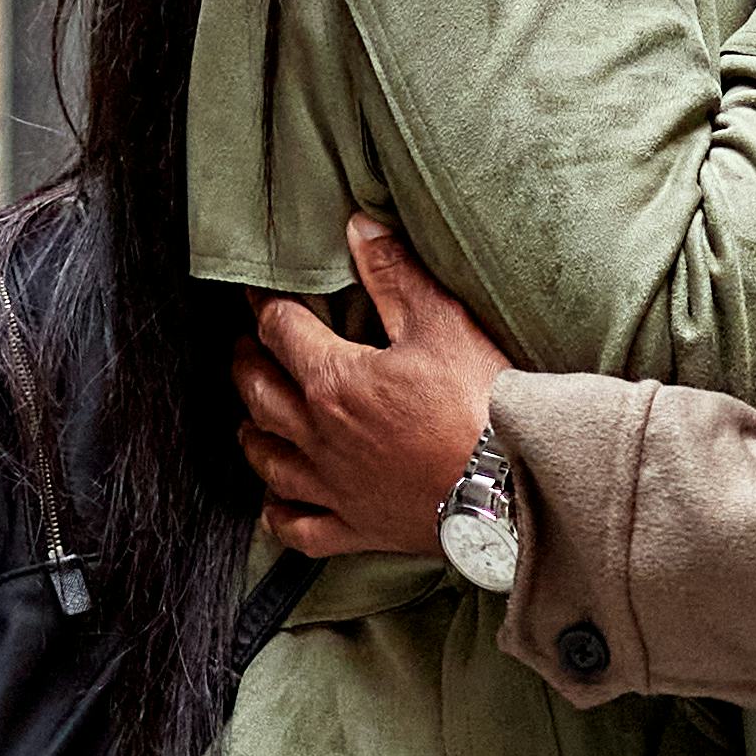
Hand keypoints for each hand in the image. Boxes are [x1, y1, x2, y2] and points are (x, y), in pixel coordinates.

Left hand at [237, 216, 514, 560]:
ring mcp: (334, 485)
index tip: (259, 296)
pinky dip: (278, 517)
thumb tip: (357, 227)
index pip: (281, 331)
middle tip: (246, 348)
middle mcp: (319, 435)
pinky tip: (271, 508)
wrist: (509, 487)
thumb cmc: (479, 404)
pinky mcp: (356, 527)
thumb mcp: (442, 322)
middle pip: (259, 393)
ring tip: (249, 417)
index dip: (266, 307)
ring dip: (252, 434)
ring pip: (268, 460)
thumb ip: (394, 274)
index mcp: (333, 380)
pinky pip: (299, 528)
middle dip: (247, 364)